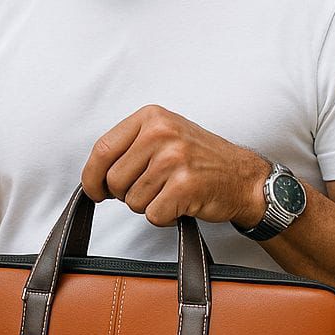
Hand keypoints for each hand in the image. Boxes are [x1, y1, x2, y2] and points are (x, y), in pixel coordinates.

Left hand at [81, 105, 270, 227]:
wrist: (243, 177)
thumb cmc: (201, 159)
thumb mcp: (164, 135)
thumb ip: (129, 147)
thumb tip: (94, 175)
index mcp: (151, 117)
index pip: (102, 149)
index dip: (92, 176)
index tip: (94, 190)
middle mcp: (161, 133)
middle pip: (114, 179)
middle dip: (126, 194)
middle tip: (151, 189)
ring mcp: (174, 159)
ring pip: (132, 200)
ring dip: (149, 205)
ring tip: (171, 192)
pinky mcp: (184, 186)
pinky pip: (153, 215)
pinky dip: (165, 217)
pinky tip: (181, 203)